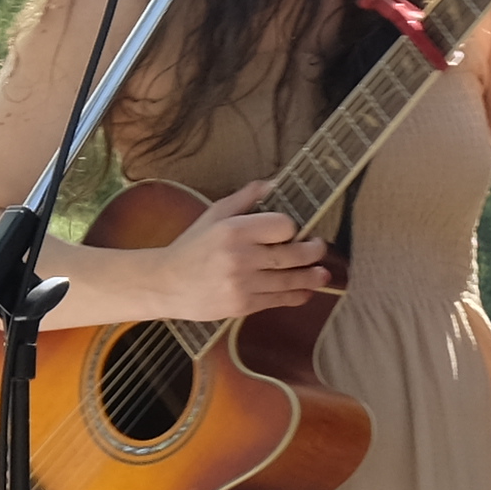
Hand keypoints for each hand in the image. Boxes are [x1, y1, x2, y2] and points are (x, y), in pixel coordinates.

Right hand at [160, 180, 336, 318]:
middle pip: (292, 254)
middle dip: (313, 252)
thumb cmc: (192, 246)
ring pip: (289, 280)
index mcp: (234, 230)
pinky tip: (306, 291)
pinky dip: (296, 296)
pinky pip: (278, 300)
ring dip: (312, 277)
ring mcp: (242, 284)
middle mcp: (240, 257)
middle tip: (320, 248)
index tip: (294, 230)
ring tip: (323, 274)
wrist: (166, 284)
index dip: (293, 228)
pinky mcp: (242, 306)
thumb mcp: (213, 215)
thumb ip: (244, 198)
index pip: (282, 226)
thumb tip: (273, 183)